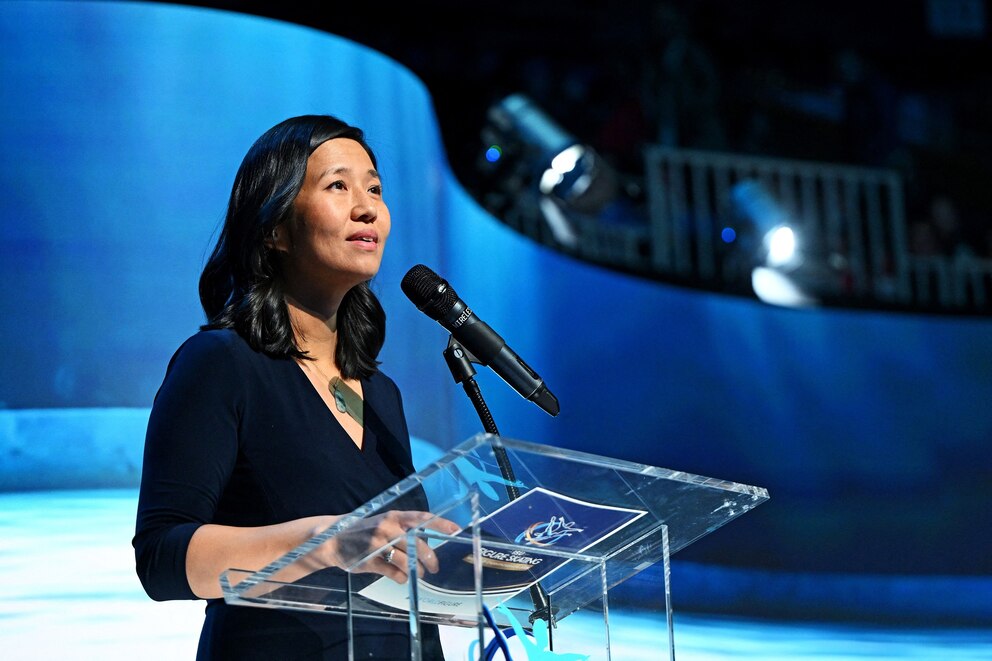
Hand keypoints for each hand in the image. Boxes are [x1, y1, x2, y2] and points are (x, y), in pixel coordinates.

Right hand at [316, 511, 459, 583]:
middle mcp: (387, 528)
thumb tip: (426, 544)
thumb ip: (403, 530)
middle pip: (417, 544)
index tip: (456, 530)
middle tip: (435, 567)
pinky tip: (402, 577)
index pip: (421, 517)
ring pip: (406, 561)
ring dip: (416, 570)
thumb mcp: (383, 523)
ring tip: (419, 573)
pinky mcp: (369, 561)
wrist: (332, 538)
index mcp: (393, 516)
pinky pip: (393, 573)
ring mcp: (377, 544)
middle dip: (430, 558)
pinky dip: (402, 577)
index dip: (439, 524)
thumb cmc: (364, 530)